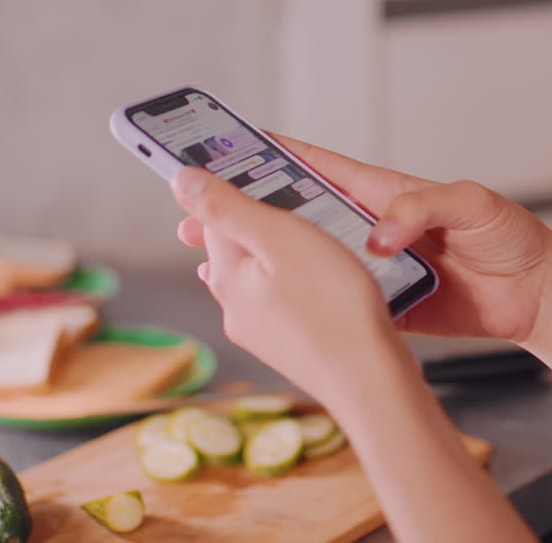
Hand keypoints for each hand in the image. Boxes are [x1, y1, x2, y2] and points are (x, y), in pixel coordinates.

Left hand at [172, 167, 396, 403]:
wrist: (370, 380)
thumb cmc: (334, 306)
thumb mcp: (281, 237)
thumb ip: (229, 207)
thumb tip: (181, 181)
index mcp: (226, 275)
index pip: (214, 216)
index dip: (235, 188)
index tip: (259, 171)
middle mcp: (235, 308)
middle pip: (238, 247)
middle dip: (260, 223)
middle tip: (296, 206)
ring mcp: (261, 333)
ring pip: (263, 275)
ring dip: (281, 255)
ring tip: (317, 241)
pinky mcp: (290, 347)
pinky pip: (285, 301)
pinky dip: (299, 284)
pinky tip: (328, 281)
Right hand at [177, 135, 551, 344]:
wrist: (535, 294)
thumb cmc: (509, 236)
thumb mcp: (472, 204)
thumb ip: (424, 207)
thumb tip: (377, 233)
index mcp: (383, 192)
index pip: (316, 165)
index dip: (270, 153)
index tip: (222, 143)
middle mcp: (369, 226)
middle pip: (295, 214)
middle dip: (245, 209)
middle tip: (195, 211)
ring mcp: (371, 267)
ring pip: (305, 260)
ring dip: (262, 257)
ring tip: (211, 256)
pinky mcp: (381, 304)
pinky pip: (332, 300)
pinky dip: (297, 302)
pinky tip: (262, 302)